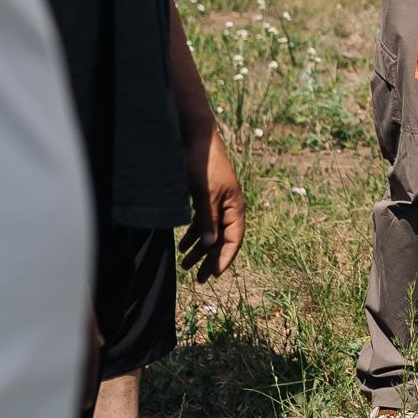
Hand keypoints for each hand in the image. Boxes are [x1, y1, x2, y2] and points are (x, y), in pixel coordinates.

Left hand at [180, 126, 244, 281]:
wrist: (195, 137)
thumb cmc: (203, 165)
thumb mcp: (205, 195)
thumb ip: (208, 220)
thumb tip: (210, 246)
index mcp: (234, 206)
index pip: (234, 239)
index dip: (224, 258)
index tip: (213, 275)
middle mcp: (228, 206)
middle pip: (221, 240)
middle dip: (209, 260)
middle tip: (198, 279)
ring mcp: (217, 201)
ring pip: (210, 232)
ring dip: (198, 250)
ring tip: (184, 265)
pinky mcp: (205, 196)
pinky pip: (202, 222)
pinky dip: (193, 235)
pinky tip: (183, 245)